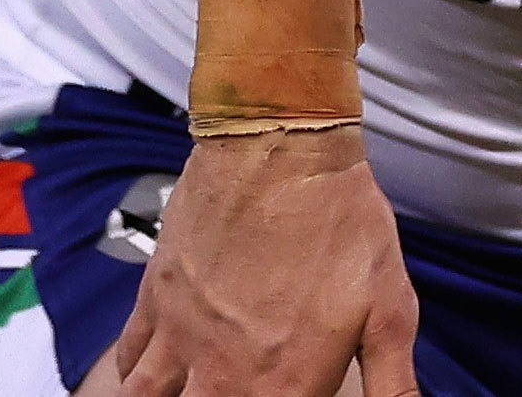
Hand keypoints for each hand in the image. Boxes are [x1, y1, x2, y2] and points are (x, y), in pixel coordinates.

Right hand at [110, 130, 418, 396]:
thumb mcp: (390, 308)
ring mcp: (182, 339)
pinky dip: (134, 377)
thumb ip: (393, 383)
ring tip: (184, 393)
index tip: (290, 394)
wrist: (280, 149)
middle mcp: (224, 376)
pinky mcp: (156, 300)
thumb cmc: (341, 221)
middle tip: (234, 387)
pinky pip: (129, 360)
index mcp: (285, 387)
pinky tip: (149, 378)